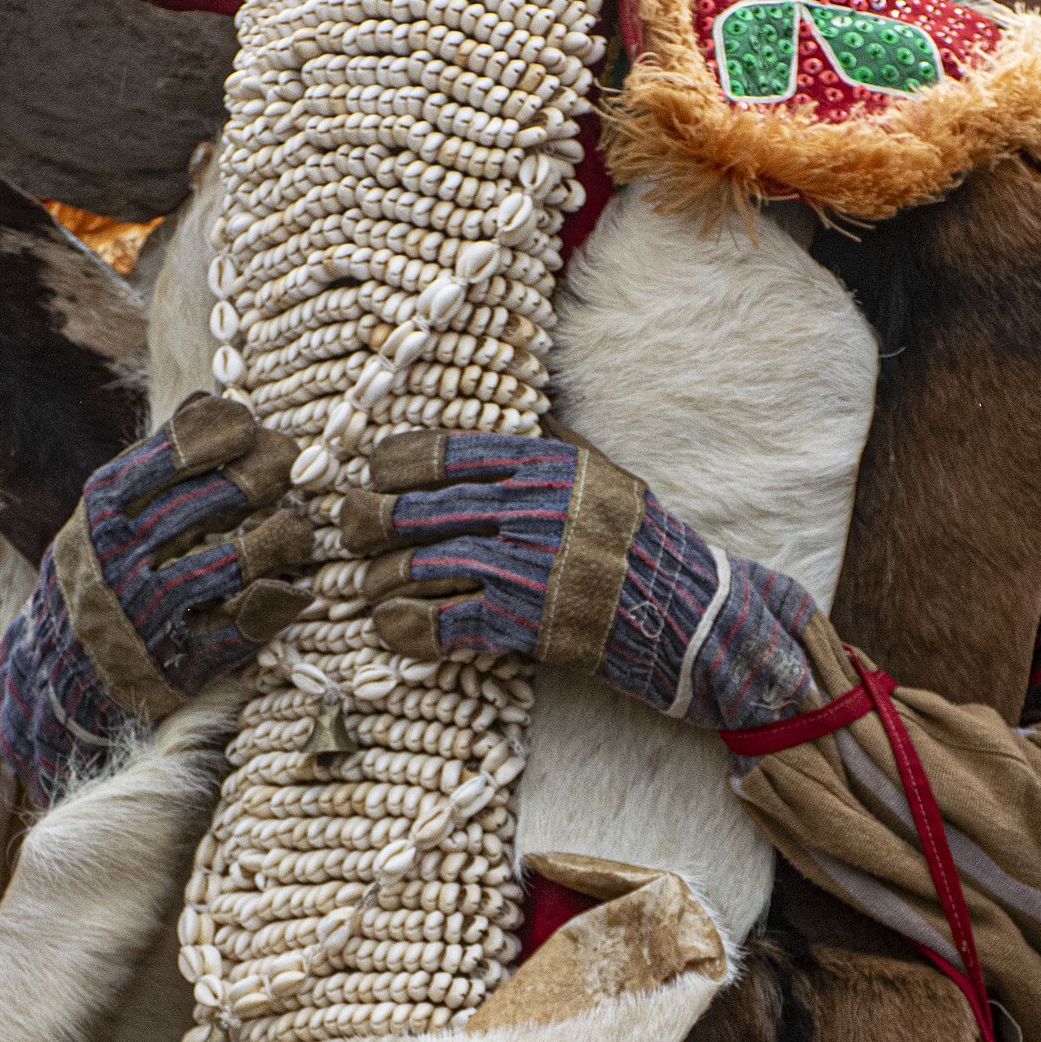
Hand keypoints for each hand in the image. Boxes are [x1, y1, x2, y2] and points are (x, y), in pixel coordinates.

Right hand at [0, 393, 312, 798]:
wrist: (61, 672)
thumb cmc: (104, 571)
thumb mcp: (108, 513)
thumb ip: (156, 464)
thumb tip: (214, 402)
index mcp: (102, 513)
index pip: (169, 457)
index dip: (222, 434)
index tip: (252, 426)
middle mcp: (120, 561)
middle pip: (209, 503)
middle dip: (262, 476)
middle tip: (291, 467)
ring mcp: (147, 616)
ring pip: (231, 568)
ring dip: (279, 540)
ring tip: (297, 529)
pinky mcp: (176, 667)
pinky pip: (238, 633)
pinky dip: (274, 606)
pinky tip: (293, 588)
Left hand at [339, 429, 821, 730]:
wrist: (688, 611)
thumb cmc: (640, 542)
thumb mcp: (601, 473)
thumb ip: (550, 444)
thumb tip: (513, 410)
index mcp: (544, 465)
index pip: (447, 451)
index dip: (392, 464)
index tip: (369, 474)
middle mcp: (532, 509)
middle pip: (423, 509)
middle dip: (372, 521)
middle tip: (352, 532)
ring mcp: (529, 566)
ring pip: (427, 565)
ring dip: (385, 581)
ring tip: (368, 589)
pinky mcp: (530, 622)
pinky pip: (450, 622)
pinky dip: (411, 629)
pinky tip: (391, 631)